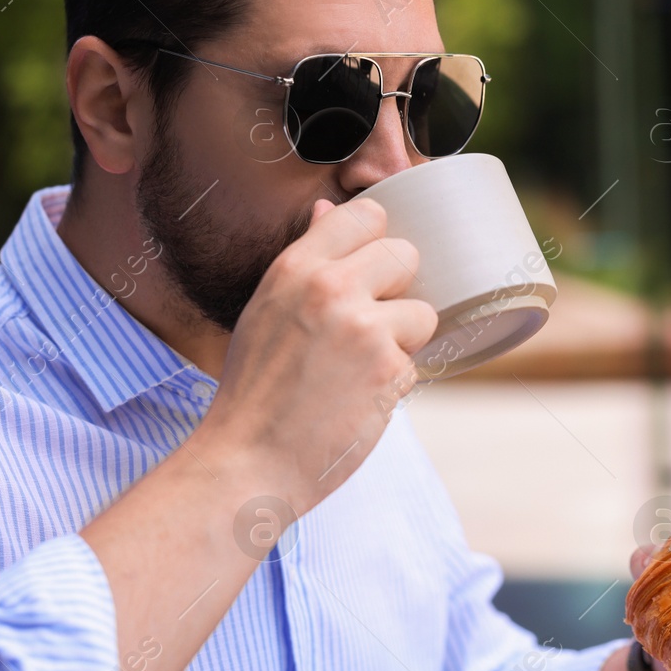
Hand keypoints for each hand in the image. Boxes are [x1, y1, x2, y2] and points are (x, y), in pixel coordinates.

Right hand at [200, 197, 437, 509]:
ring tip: (357, 372)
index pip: (366, 214)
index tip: (369, 273)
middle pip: (406, 255)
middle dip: (396, 293)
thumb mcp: (266, 310)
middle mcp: (330, 288)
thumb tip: (329, 210)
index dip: (376, 244)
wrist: (247, 460)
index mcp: (295, 268)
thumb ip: (304, 261)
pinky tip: (355, 401)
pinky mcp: (389, 370)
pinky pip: (416, 364)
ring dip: (402, 344)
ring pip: (423, 313)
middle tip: (364, 332)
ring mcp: (364, 327)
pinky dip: (393, 386)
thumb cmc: (254, 391)